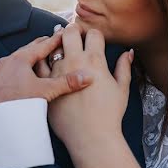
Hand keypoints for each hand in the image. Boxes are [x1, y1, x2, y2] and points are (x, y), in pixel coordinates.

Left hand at [0, 32, 92, 109]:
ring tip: (37, 59)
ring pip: (16, 60)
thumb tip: (87, 77)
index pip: (43, 45)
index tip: (64, 32)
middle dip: (41, 46)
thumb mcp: (45, 92)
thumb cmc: (16, 104)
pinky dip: (16, 70)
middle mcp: (7, 61)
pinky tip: (19, 77)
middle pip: (28, 50)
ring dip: (28, 58)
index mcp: (21, 59)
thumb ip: (66, 83)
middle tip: (52, 41)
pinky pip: (7, 71)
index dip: (56, 39)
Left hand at [39, 23, 133, 149]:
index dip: (94, 34)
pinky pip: (39, 65)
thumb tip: (127, 53)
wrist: (90, 136)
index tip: (93, 38)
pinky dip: (42, 60)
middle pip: (70, 33)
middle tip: (74, 35)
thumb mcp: (122, 89)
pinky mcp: (45, 84)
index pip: (93, 34)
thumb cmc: (109, 114)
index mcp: (95, 60)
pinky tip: (45, 62)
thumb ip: (124, 68)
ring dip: (56, 44)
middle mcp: (74, 62)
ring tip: (60, 46)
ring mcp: (57, 71)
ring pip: (52, 46)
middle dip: (72, 30)